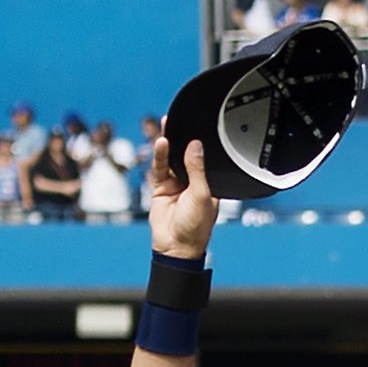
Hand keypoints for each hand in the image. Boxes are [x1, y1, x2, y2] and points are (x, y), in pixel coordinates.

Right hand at [143, 132, 217, 261]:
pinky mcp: (161, 188)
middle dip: (182, 139)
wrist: (176, 247)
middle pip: (185, 154)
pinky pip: (159, 168)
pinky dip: (159, 156)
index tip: (198, 126)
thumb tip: (196, 146)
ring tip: (167, 126)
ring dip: (169, 144)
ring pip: (171, 159)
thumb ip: (197, 169)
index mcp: (208, 183)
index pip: (204, 157)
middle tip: (179, 119)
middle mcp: (192, 181)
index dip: (199, 143)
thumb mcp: (201, 194)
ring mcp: (176, 184)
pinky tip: (161, 144)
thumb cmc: (196, 227)